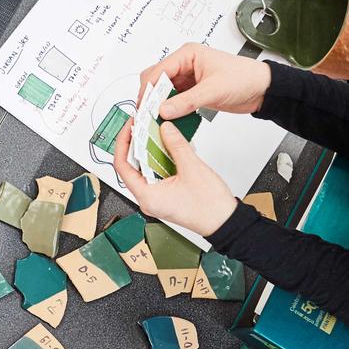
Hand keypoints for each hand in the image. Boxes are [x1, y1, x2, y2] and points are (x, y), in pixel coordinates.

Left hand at [113, 119, 237, 236]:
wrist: (226, 222)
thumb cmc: (210, 207)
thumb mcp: (192, 168)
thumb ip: (176, 145)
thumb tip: (165, 128)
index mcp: (147, 196)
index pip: (122, 166)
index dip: (123, 143)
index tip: (129, 127)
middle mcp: (148, 199)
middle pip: (131, 167)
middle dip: (136, 144)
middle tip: (141, 126)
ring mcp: (156, 198)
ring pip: (145, 170)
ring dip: (148, 151)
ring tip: (153, 133)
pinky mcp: (165, 196)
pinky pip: (156, 174)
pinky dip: (158, 159)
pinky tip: (165, 147)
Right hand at [138, 42, 271, 119]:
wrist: (263, 89)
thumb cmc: (245, 78)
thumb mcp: (214, 90)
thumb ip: (187, 101)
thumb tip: (164, 110)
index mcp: (188, 54)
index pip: (159, 70)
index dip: (149, 89)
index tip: (145, 107)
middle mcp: (184, 64)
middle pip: (156, 79)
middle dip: (151, 97)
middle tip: (149, 114)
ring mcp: (188, 78)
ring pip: (163, 92)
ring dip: (160, 104)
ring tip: (157, 119)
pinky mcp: (192, 91)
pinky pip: (174, 100)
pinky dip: (171, 110)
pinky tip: (170, 119)